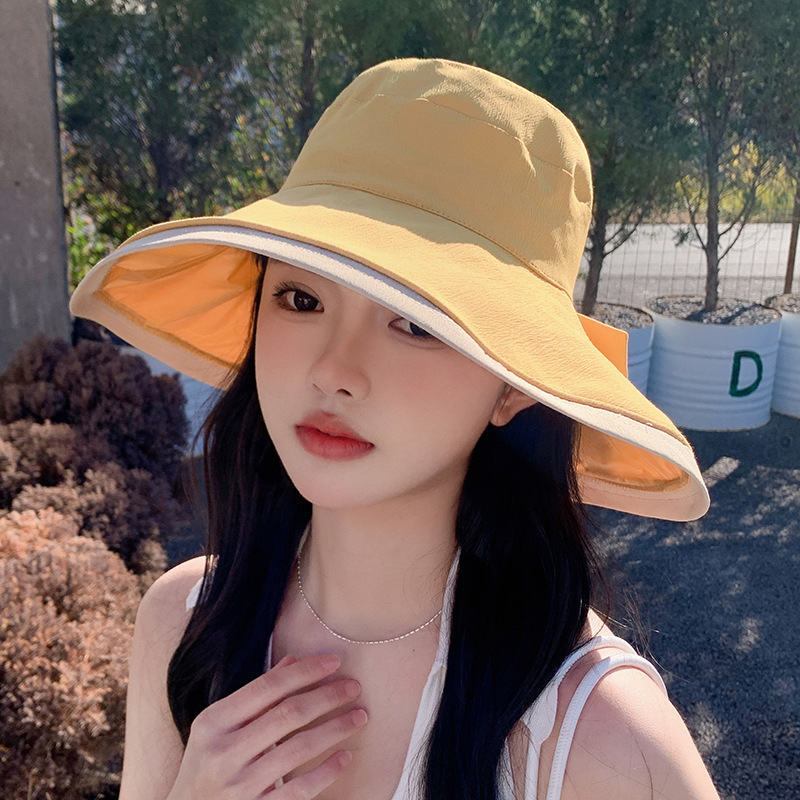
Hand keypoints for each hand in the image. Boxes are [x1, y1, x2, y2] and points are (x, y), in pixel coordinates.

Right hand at [167, 653, 366, 798]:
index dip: (305, 671)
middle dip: (327, 697)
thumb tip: (294, 661)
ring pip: (299, 749)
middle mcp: (224, 753)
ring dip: (335, 729)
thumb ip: (255, 696)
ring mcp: (239, 786)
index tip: (334, 661)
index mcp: (213, 722)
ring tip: (359, 716)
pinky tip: (345, 757)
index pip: (267, 687)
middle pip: (288, 715)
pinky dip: (326, 771)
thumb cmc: (206, 766)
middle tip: (354, 686)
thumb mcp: (218, 727)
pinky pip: (299, 790)